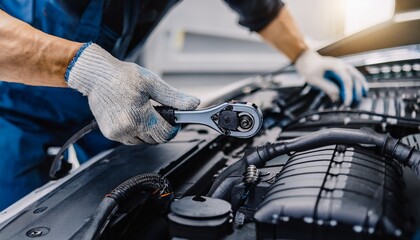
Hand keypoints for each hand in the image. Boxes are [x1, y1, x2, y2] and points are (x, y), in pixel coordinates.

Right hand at [65, 43, 199, 143]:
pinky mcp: (110, 134)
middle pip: (155, 139)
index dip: (174, 127)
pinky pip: (130, 139)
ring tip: (144, 112)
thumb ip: (174, 97)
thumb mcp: (152, 83)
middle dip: (161, 128)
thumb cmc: (122, 77)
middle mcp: (127, 129)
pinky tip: (133, 116)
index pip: (166, 134)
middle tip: (158, 111)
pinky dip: (136, 131)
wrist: (96, 76)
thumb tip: (193, 104)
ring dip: (148, 131)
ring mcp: (117, 133)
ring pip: (143, 141)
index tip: (174, 119)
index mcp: (140, 117)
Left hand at [294, 50, 367, 105]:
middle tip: (357, 101)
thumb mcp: (316, 80)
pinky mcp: (341, 69)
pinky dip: (357, 81)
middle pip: (354, 77)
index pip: (346, 80)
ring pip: (355, 74)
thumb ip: (327, 88)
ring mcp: (342, 66)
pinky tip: (360, 87)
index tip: (347, 102)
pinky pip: (352, 75)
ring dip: (361, 84)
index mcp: (335, 66)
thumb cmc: (309, 68)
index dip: (348, 92)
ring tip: (365, 93)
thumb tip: (338, 96)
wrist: (306, 59)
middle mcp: (341, 65)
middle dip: (357, 89)